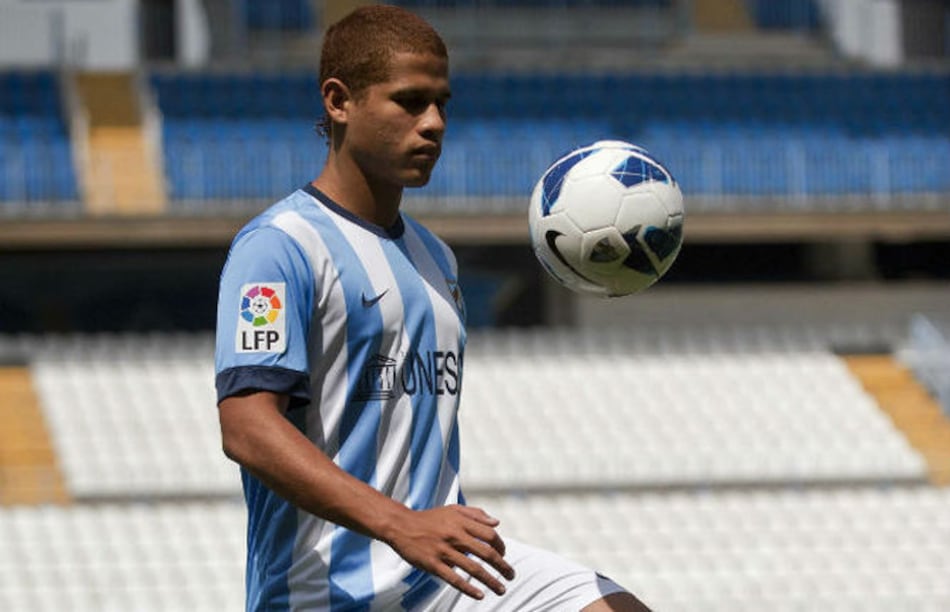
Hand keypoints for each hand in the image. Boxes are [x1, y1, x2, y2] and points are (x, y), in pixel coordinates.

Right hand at [385, 504, 515, 599]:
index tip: (504, 555)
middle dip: (502, 566)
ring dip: (491, 581)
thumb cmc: (430, 518)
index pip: (490, 535)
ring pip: (473, 569)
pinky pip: (454, 579)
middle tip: (511, 576)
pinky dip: (469, 588)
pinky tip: (480, 595)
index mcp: (461, 522)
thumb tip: (496, 523)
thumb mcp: (453, 510)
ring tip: (501, 589)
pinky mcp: (433, 564)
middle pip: (486, 553)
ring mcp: (444, 551)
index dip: (501, 546)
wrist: (401, 525)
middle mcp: (455, 536)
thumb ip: (475, 514)